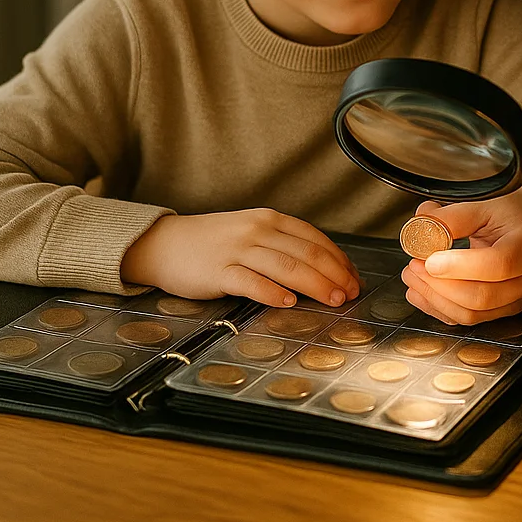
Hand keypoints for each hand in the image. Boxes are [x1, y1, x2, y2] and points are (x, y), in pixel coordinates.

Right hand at [120, 209, 361, 307]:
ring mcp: (237, 249)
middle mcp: (257, 230)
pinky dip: (272, 292)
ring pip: (285, 266)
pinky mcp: (218, 271)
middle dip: (334, 275)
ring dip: (314, 285)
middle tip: (351, 293)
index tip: (354, 278)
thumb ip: (283, 246)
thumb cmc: (214, 243)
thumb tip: (324, 268)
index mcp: (270, 219)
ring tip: (333, 299)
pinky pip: (250, 282)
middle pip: (305, 253)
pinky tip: (287, 302)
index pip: (314, 239)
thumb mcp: (252, 233)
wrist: (166, 244)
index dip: (339, 260)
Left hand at [399, 189, 521, 324]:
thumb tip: (421, 228)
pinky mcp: (501, 310)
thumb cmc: (510, 215)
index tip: (430, 260)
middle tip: (414, 266)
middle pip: (481, 296)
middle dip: (439, 285)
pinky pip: (468, 318)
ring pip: (472, 313)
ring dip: (435, 299)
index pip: (498, 265)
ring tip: (413, 277)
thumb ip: (452, 217)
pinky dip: (439, 309)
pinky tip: (421, 293)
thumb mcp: (484, 205)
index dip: (460, 266)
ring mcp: (516, 299)